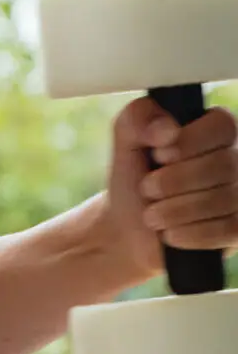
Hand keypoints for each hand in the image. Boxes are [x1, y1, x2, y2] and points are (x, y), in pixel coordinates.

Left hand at [102, 96, 237, 282]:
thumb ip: (138, 119)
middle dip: (174, 180)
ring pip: (225, 198)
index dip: (190, 141)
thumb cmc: (133, 179)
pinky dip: (192, 233)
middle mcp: (235, 160)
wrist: (128, 229)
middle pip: (225, 164)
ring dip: (176, 210)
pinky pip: (229, 229)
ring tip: (151, 215)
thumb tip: (167, 128)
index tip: (159, 155)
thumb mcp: (125, 142)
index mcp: (213, 132)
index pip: (223, 125)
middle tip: (147, 188)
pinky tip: (170, 234)